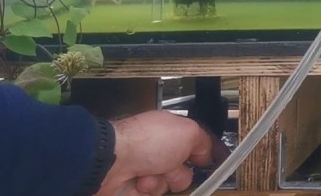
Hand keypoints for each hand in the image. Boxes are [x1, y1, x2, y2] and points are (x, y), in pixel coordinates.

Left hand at [95, 111, 222, 195]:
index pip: (193, 145)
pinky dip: (147, 190)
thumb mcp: (188, 132)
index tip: (207, 162)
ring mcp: (146, 170)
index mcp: (170, 132)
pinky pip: (152, 194)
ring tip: (147, 175)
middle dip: (179, 171)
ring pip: (169, 185)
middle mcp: (158, 150)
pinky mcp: (135, 188)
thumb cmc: (150, 141)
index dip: (201, 154)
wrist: (113, 162)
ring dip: (161, 182)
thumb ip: (203, 142)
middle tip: (169, 166)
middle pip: (183, 169)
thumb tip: (207, 154)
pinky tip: (138, 182)